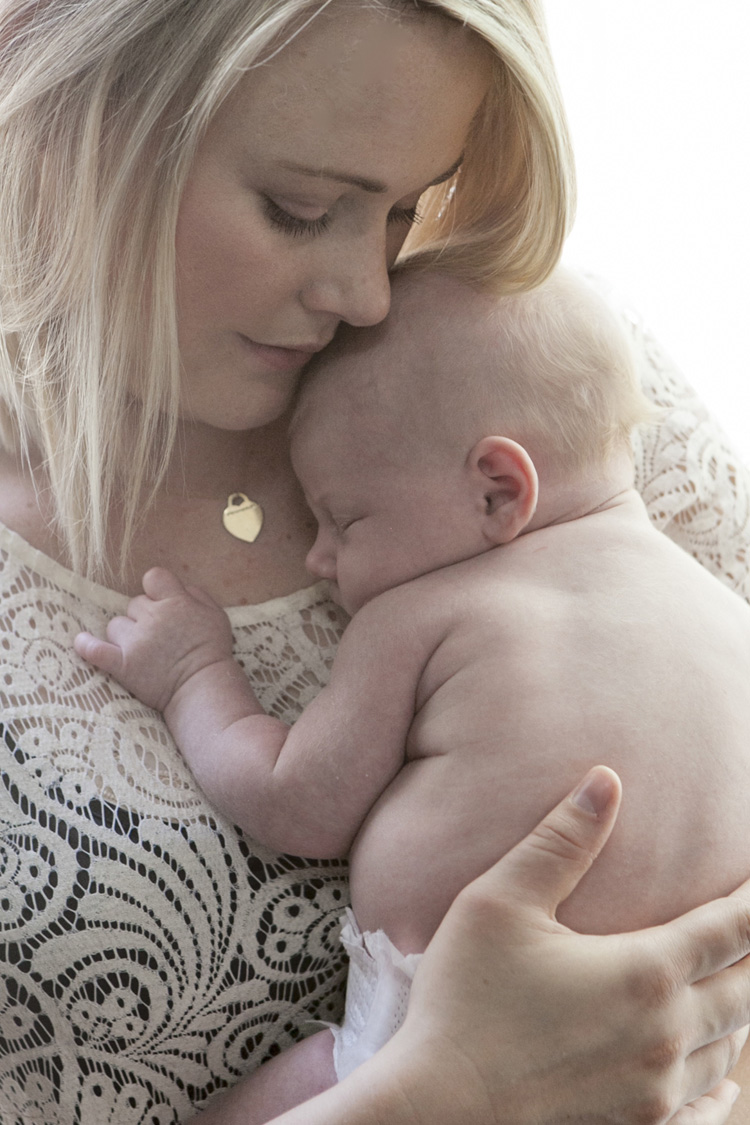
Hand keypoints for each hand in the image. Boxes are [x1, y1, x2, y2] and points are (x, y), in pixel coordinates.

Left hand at [74, 567, 233, 710]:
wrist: (203, 688)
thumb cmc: (212, 651)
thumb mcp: (216, 615)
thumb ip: (197, 595)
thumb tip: (179, 587)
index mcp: (176, 602)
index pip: (153, 577)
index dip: (156, 589)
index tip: (162, 602)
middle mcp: (153, 617)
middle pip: (134, 603)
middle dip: (144, 616)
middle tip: (159, 636)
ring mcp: (135, 641)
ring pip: (116, 624)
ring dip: (125, 634)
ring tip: (141, 650)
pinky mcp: (123, 664)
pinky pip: (95, 650)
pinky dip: (86, 646)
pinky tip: (81, 642)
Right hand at [385, 766, 749, 1124]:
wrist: (438, 1108)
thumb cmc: (465, 999)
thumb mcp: (501, 902)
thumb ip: (561, 841)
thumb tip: (606, 780)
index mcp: (644, 972)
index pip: (732, 928)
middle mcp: (666, 1034)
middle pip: (747, 988)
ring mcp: (654, 1090)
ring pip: (728, 1045)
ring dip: (739, 1009)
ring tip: (735, 981)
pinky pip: (704, 1108)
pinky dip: (721, 1085)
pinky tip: (721, 1081)